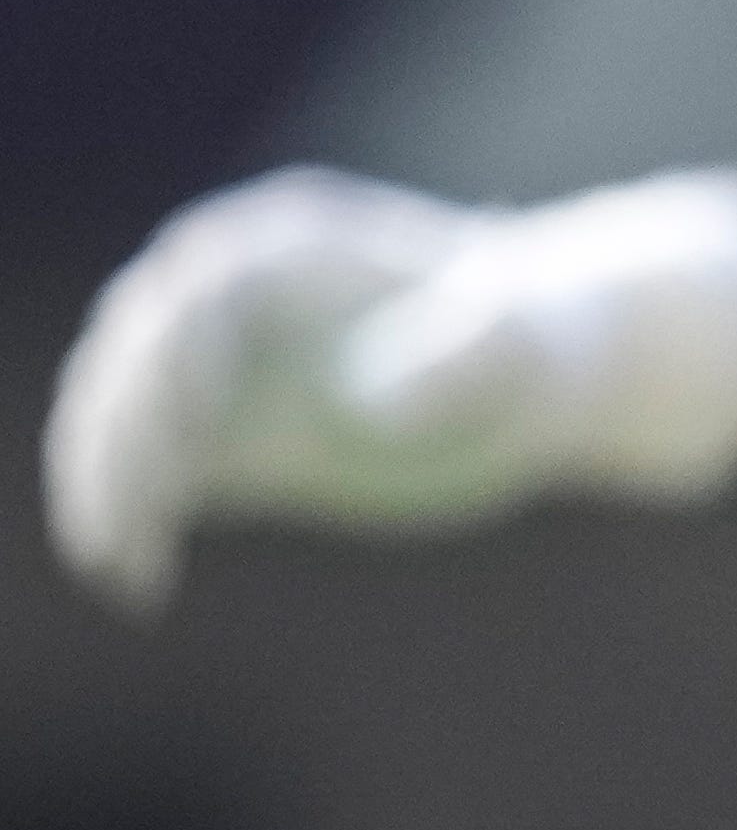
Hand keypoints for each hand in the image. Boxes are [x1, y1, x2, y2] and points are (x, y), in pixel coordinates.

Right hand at [44, 165, 736, 609]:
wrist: (536, 373)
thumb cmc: (529, 338)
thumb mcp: (516, 339)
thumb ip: (453, 356)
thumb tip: (367, 406)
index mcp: (290, 248)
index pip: (199, 287)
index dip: (176, 347)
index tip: (183, 416)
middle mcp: (230, 301)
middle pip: (138, 350)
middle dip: (122, 423)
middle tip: (129, 504)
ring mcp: (221, 370)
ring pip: (125, 416)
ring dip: (106, 482)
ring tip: (119, 556)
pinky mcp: (229, 439)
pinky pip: (159, 476)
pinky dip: (135, 520)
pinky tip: (140, 581)